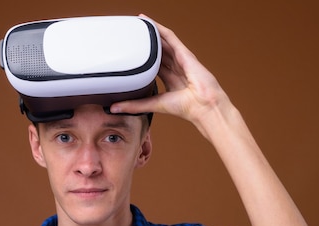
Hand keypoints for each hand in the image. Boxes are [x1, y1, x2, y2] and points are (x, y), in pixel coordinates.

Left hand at [110, 15, 230, 135]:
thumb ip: (134, 105)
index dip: (143, 59)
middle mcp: (176, 69)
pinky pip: (171, 37)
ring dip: (151, 33)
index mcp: (171, 80)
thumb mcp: (154, 105)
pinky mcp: (184, 54)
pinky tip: (150, 23)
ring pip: (163, 42)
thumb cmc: (187, 108)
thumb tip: (114, 108)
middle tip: (131, 35)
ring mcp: (181, 60)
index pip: (153, 66)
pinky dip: (160, 29)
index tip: (131, 54)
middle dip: (146, 44)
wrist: (203, 106)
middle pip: (158, 52)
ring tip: (138, 24)